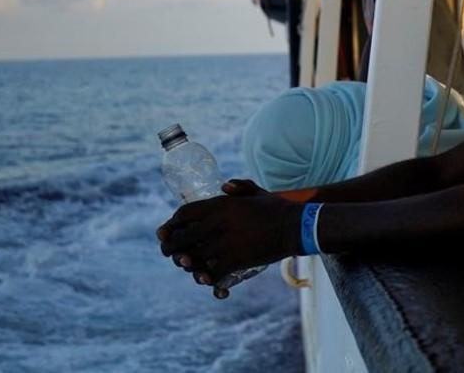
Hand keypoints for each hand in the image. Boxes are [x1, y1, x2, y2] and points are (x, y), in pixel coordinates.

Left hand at [157, 179, 302, 298]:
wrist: (297, 226)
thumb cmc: (278, 208)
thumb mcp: (258, 192)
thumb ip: (240, 187)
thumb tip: (223, 186)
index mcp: (221, 204)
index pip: (184, 214)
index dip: (172, 223)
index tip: (166, 231)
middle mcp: (219, 223)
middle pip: (183, 238)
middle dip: (171, 247)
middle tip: (169, 253)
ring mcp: (226, 243)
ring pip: (194, 258)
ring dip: (186, 264)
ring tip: (185, 265)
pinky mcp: (236, 260)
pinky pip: (212, 272)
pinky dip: (207, 277)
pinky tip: (206, 277)